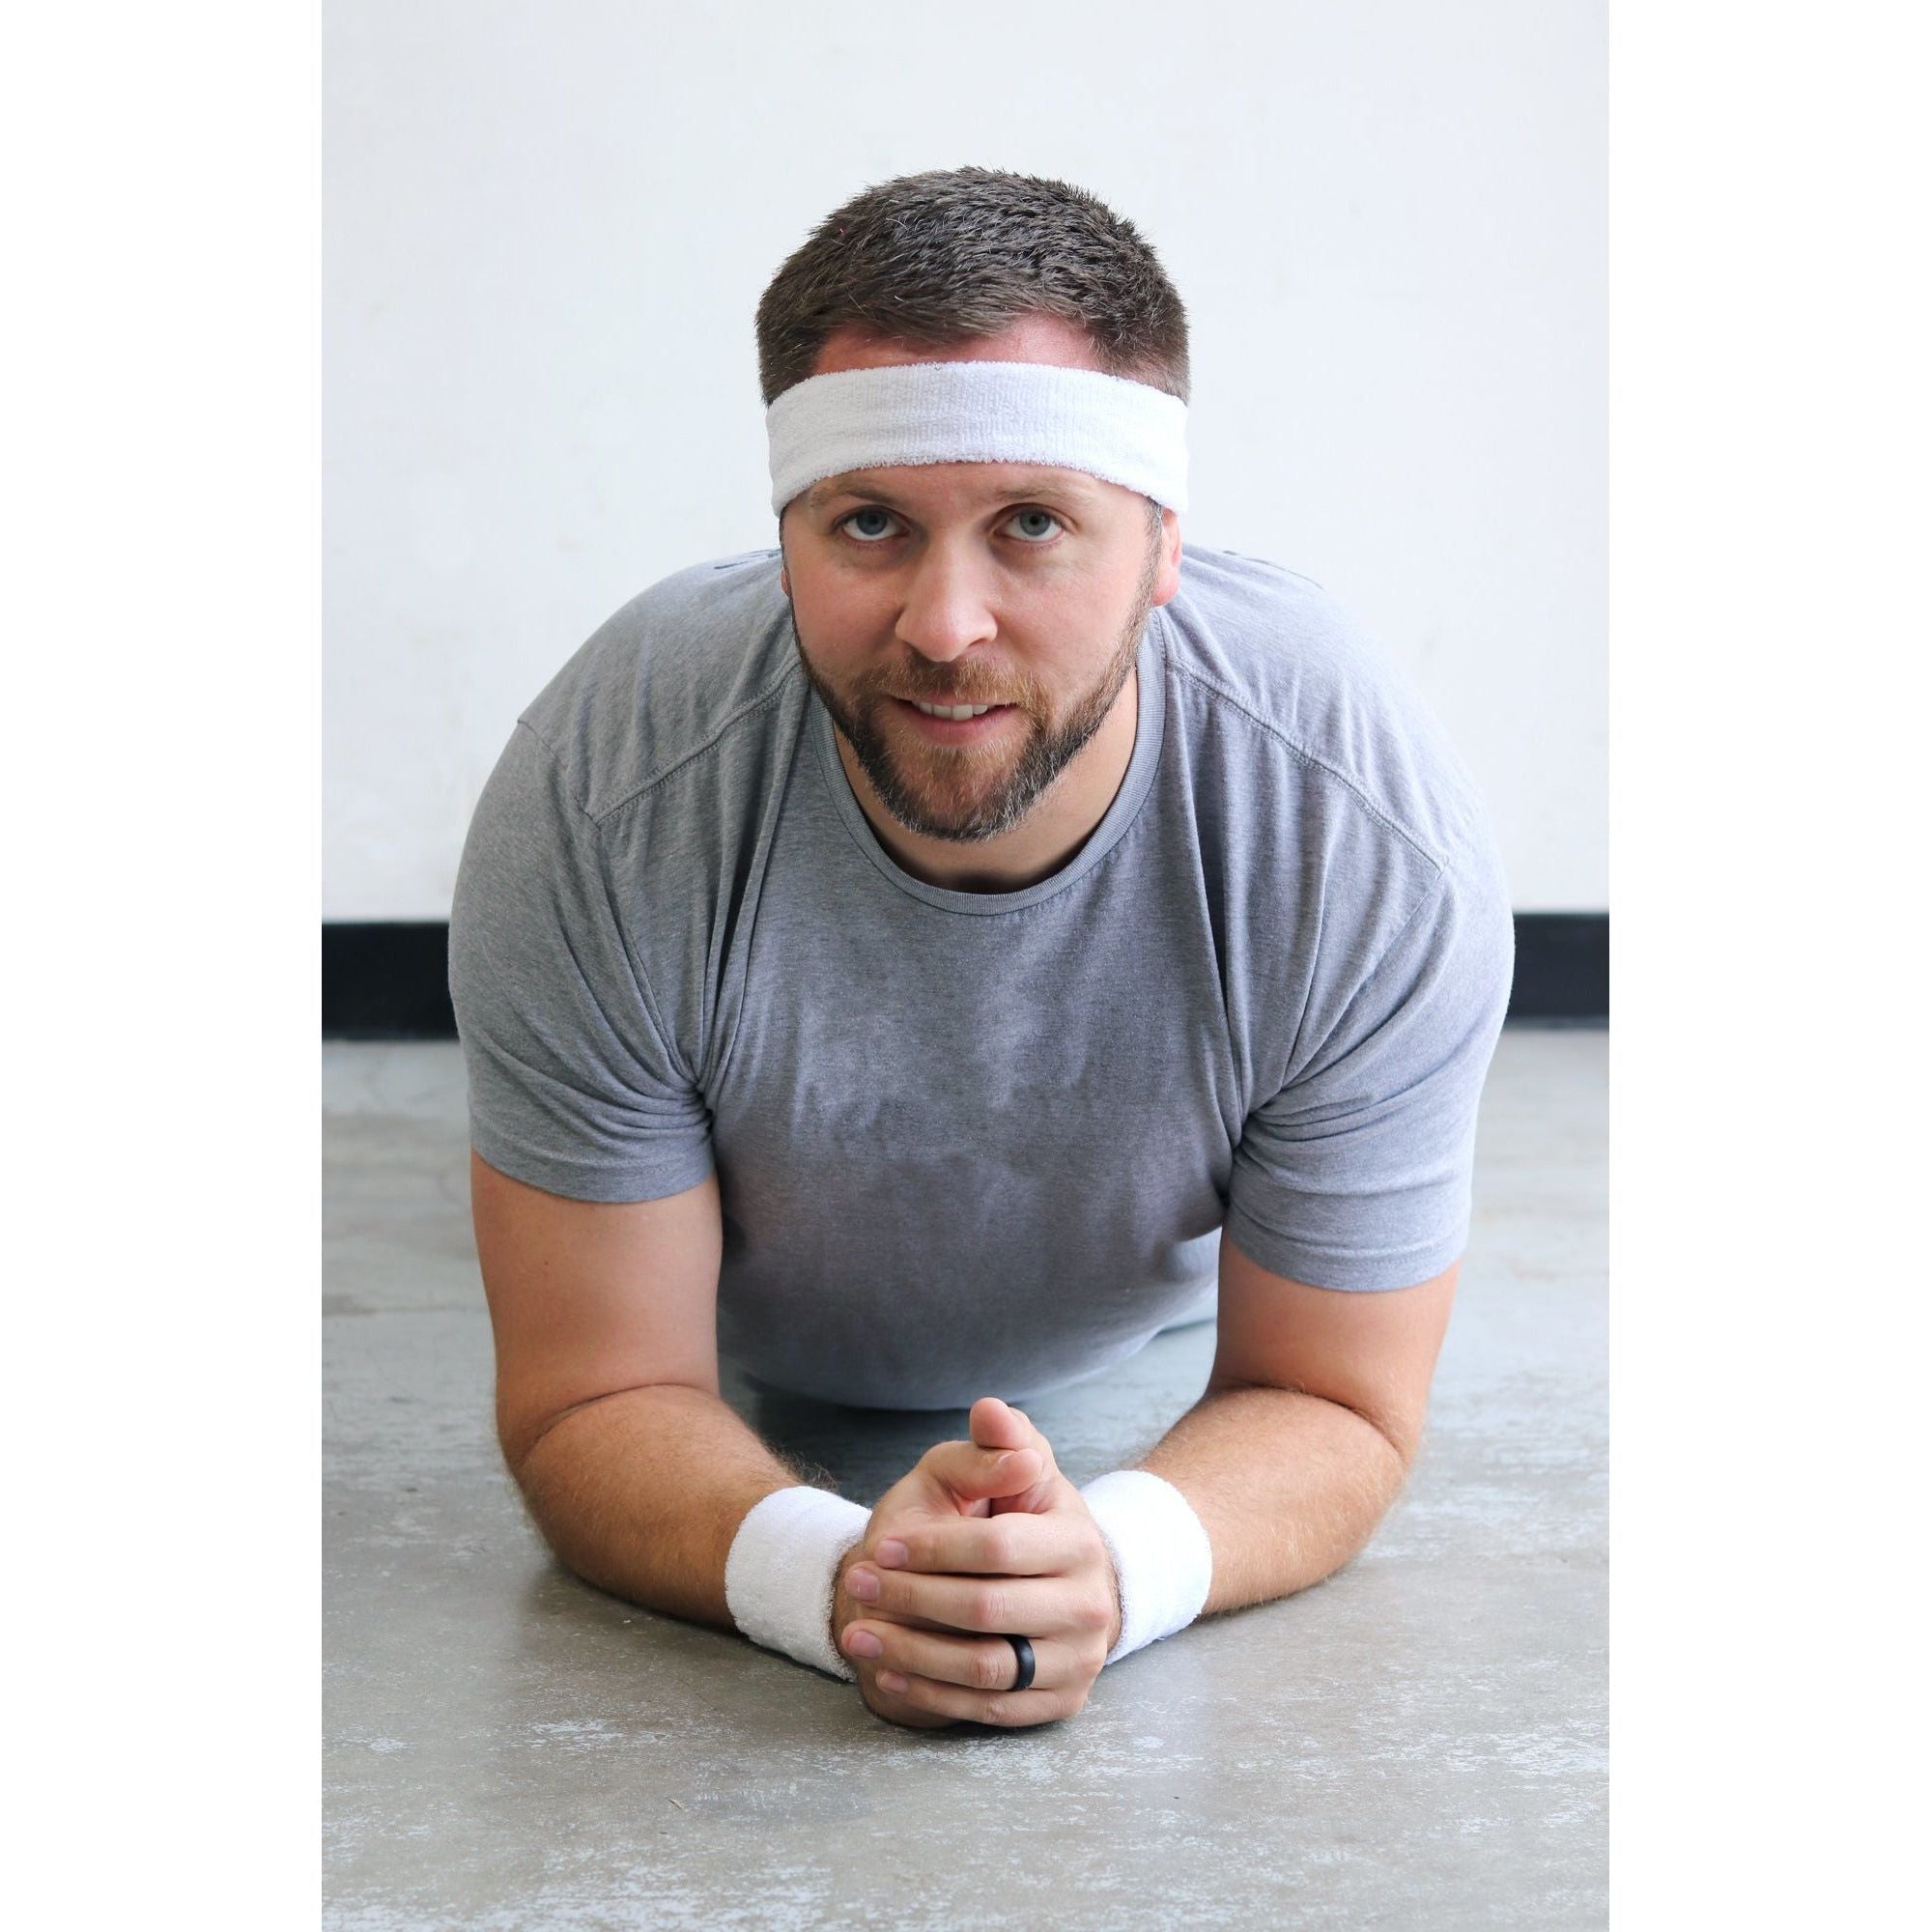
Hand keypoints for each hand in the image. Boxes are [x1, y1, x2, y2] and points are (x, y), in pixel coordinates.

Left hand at [836, 1397, 1121, 1729]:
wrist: (1030, 1583)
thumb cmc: (997, 1518)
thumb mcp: (986, 1472)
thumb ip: (991, 1441)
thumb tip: (989, 1410)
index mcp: (1078, 1537)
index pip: (997, 1546)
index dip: (933, 1547)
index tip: (880, 1544)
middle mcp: (1090, 1603)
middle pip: (986, 1609)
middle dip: (911, 1597)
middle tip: (859, 1585)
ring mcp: (1079, 1658)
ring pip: (985, 1667)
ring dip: (911, 1652)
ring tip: (857, 1634)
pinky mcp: (1061, 1701)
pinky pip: (989, 1710)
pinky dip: (932, 1693)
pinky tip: (888, 1669)